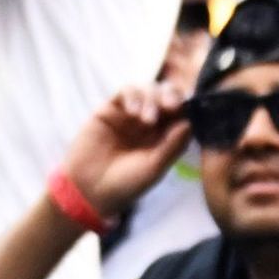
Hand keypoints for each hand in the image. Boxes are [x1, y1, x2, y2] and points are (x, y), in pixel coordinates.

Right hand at [62, 80, 194, 218]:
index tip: (186, 111)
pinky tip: (132, 112)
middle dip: (172, 96)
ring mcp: (130, 114)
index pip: (181, 113)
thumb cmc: (126, 183)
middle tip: (171, 106)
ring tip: (147, 119)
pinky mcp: (110, 109)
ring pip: (148, 90)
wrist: (90, 189)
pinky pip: (126, 91)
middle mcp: (150, 122)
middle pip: (167, 96)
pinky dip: (133, 96)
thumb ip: (172, 146)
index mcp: (165, 136)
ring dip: (152, 99)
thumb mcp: (154, 168)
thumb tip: (189, 122)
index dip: (186, 107)